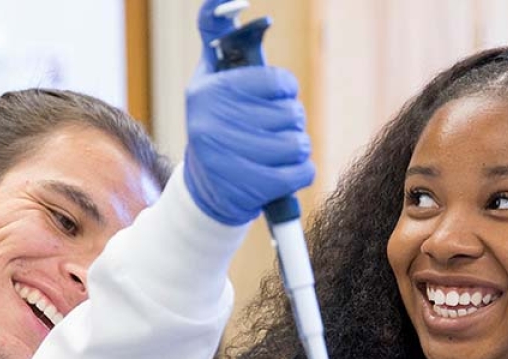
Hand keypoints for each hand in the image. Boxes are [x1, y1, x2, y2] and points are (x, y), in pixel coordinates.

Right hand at [182, 0, 314, 225]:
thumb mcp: (216, 82)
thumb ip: (223, 42)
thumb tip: (236, 3)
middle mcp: (212, 122)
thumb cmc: (220, 126)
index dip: (285, 89)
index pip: (274, 81)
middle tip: (270, 130)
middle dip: (290, 121)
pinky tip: (282, 172)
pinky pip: (301, 171)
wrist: (205, 190)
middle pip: (291, 113)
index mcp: (209, 92)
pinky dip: (300, 172)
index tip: (278, 95)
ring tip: (275, 151)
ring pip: (298, 142)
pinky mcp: (247, 187)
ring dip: (296, 148)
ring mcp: (228, 156)